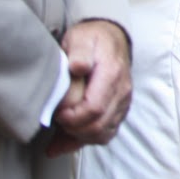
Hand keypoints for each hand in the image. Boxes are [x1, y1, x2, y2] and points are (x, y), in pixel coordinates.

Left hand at [49, 19, 131, 153]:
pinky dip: (87, 140)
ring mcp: (123, 102)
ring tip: (60, 132)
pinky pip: (107, 134)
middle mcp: (122, 91)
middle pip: (98, 126)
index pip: (94, 108)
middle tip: (57, 120)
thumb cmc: (92, 39)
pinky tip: (68, 139)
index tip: (57, 112)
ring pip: (103, 134)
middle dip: (73, 130)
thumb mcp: (82, 38)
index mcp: (112, 74)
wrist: (111, 38)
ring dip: (79, 138)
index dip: (72, 118)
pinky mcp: (120, 109)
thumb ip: (79, 52)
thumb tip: (78, 67)